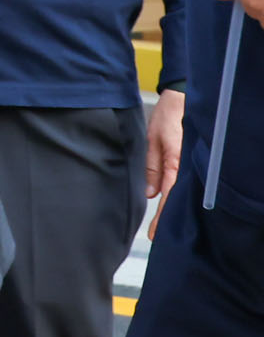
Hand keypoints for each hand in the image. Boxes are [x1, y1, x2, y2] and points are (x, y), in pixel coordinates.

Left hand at [147, 88, 184, 238]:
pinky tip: (168, 204)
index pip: (168, 195)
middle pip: (174, 197)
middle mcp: (183, 165)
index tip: (155, 232)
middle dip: (167, 217)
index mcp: (175, 161)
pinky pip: (179, 181)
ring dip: (170, 208)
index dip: (162, 215)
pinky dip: (173, 194)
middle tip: (158, 236)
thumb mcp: (153, 140)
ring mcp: (186, 163)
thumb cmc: (168, 117)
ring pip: (177, 192)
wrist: (181, 100)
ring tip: (161, 226)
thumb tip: (150, 193)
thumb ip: (152, 167)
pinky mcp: (186, 160)